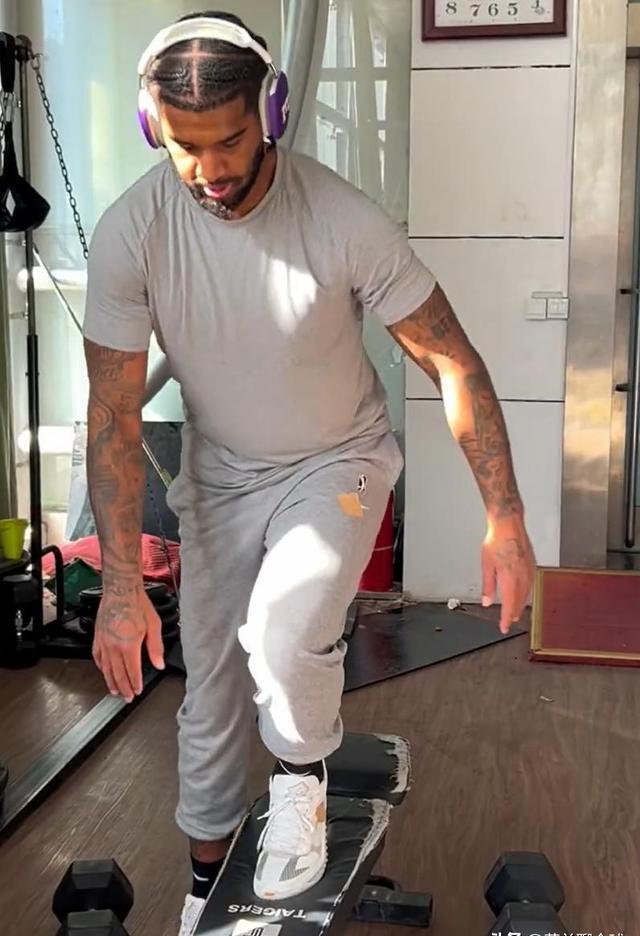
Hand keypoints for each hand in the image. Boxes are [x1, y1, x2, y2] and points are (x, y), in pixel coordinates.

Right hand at [93, 584, 164, 702]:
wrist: (120, 590)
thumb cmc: (138, 604)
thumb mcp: (153, 625)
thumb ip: (156, 648)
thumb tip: (159, 664)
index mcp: (129, 645)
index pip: (132, 672)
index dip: (135, 684)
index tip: (138, 691)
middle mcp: (114, 647)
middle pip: (118, 674)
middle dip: (124, 688)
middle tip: (127, 697)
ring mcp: (103, 643)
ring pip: (106, 669)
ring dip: (111, 682)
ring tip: (115, 691)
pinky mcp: (97, 637)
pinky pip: (97, 657)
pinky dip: (101, 668)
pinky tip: (104, 671)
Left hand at [481, 515, 535, 633]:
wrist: (509, 524)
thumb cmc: (497, 541)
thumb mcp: (487, 565)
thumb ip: (488, 585)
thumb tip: (486, 601)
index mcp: (511, 579)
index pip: (508, 605)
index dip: (505, 618)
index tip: (503, 628)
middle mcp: (523, 577)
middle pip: (519, 601)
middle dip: (513, 613)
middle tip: (508, 621)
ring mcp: (529, 570)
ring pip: (526, 594)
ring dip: (520, 604)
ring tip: (514, 611)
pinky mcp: (532, 564)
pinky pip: (530, 584)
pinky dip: (526, 593)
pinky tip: (523, 593)